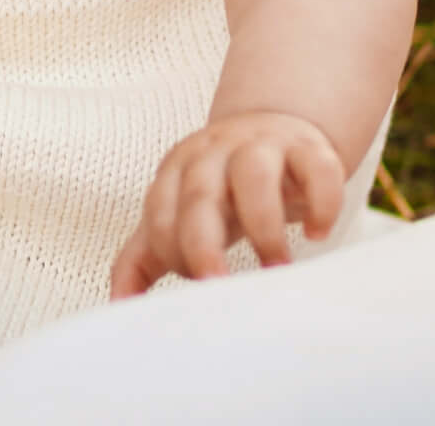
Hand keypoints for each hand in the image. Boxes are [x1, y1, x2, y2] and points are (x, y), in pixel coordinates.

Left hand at [109, 110, 345, 296]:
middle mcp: (214, 153)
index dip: (173, 251)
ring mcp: (262, 145)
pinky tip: (316, 233)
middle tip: (219, 286)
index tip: (199, 287)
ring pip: (255, 174)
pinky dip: (319, 201)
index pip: (160, 211)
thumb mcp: (179, 214)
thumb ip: (143, 256)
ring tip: (276, 267)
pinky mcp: (307, 148)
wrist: (273, 130)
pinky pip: (315, 167)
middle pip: (199, 193)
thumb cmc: (221, 188)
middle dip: (203, 242)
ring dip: (264, 225)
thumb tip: (116, 304)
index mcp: (177, 171)